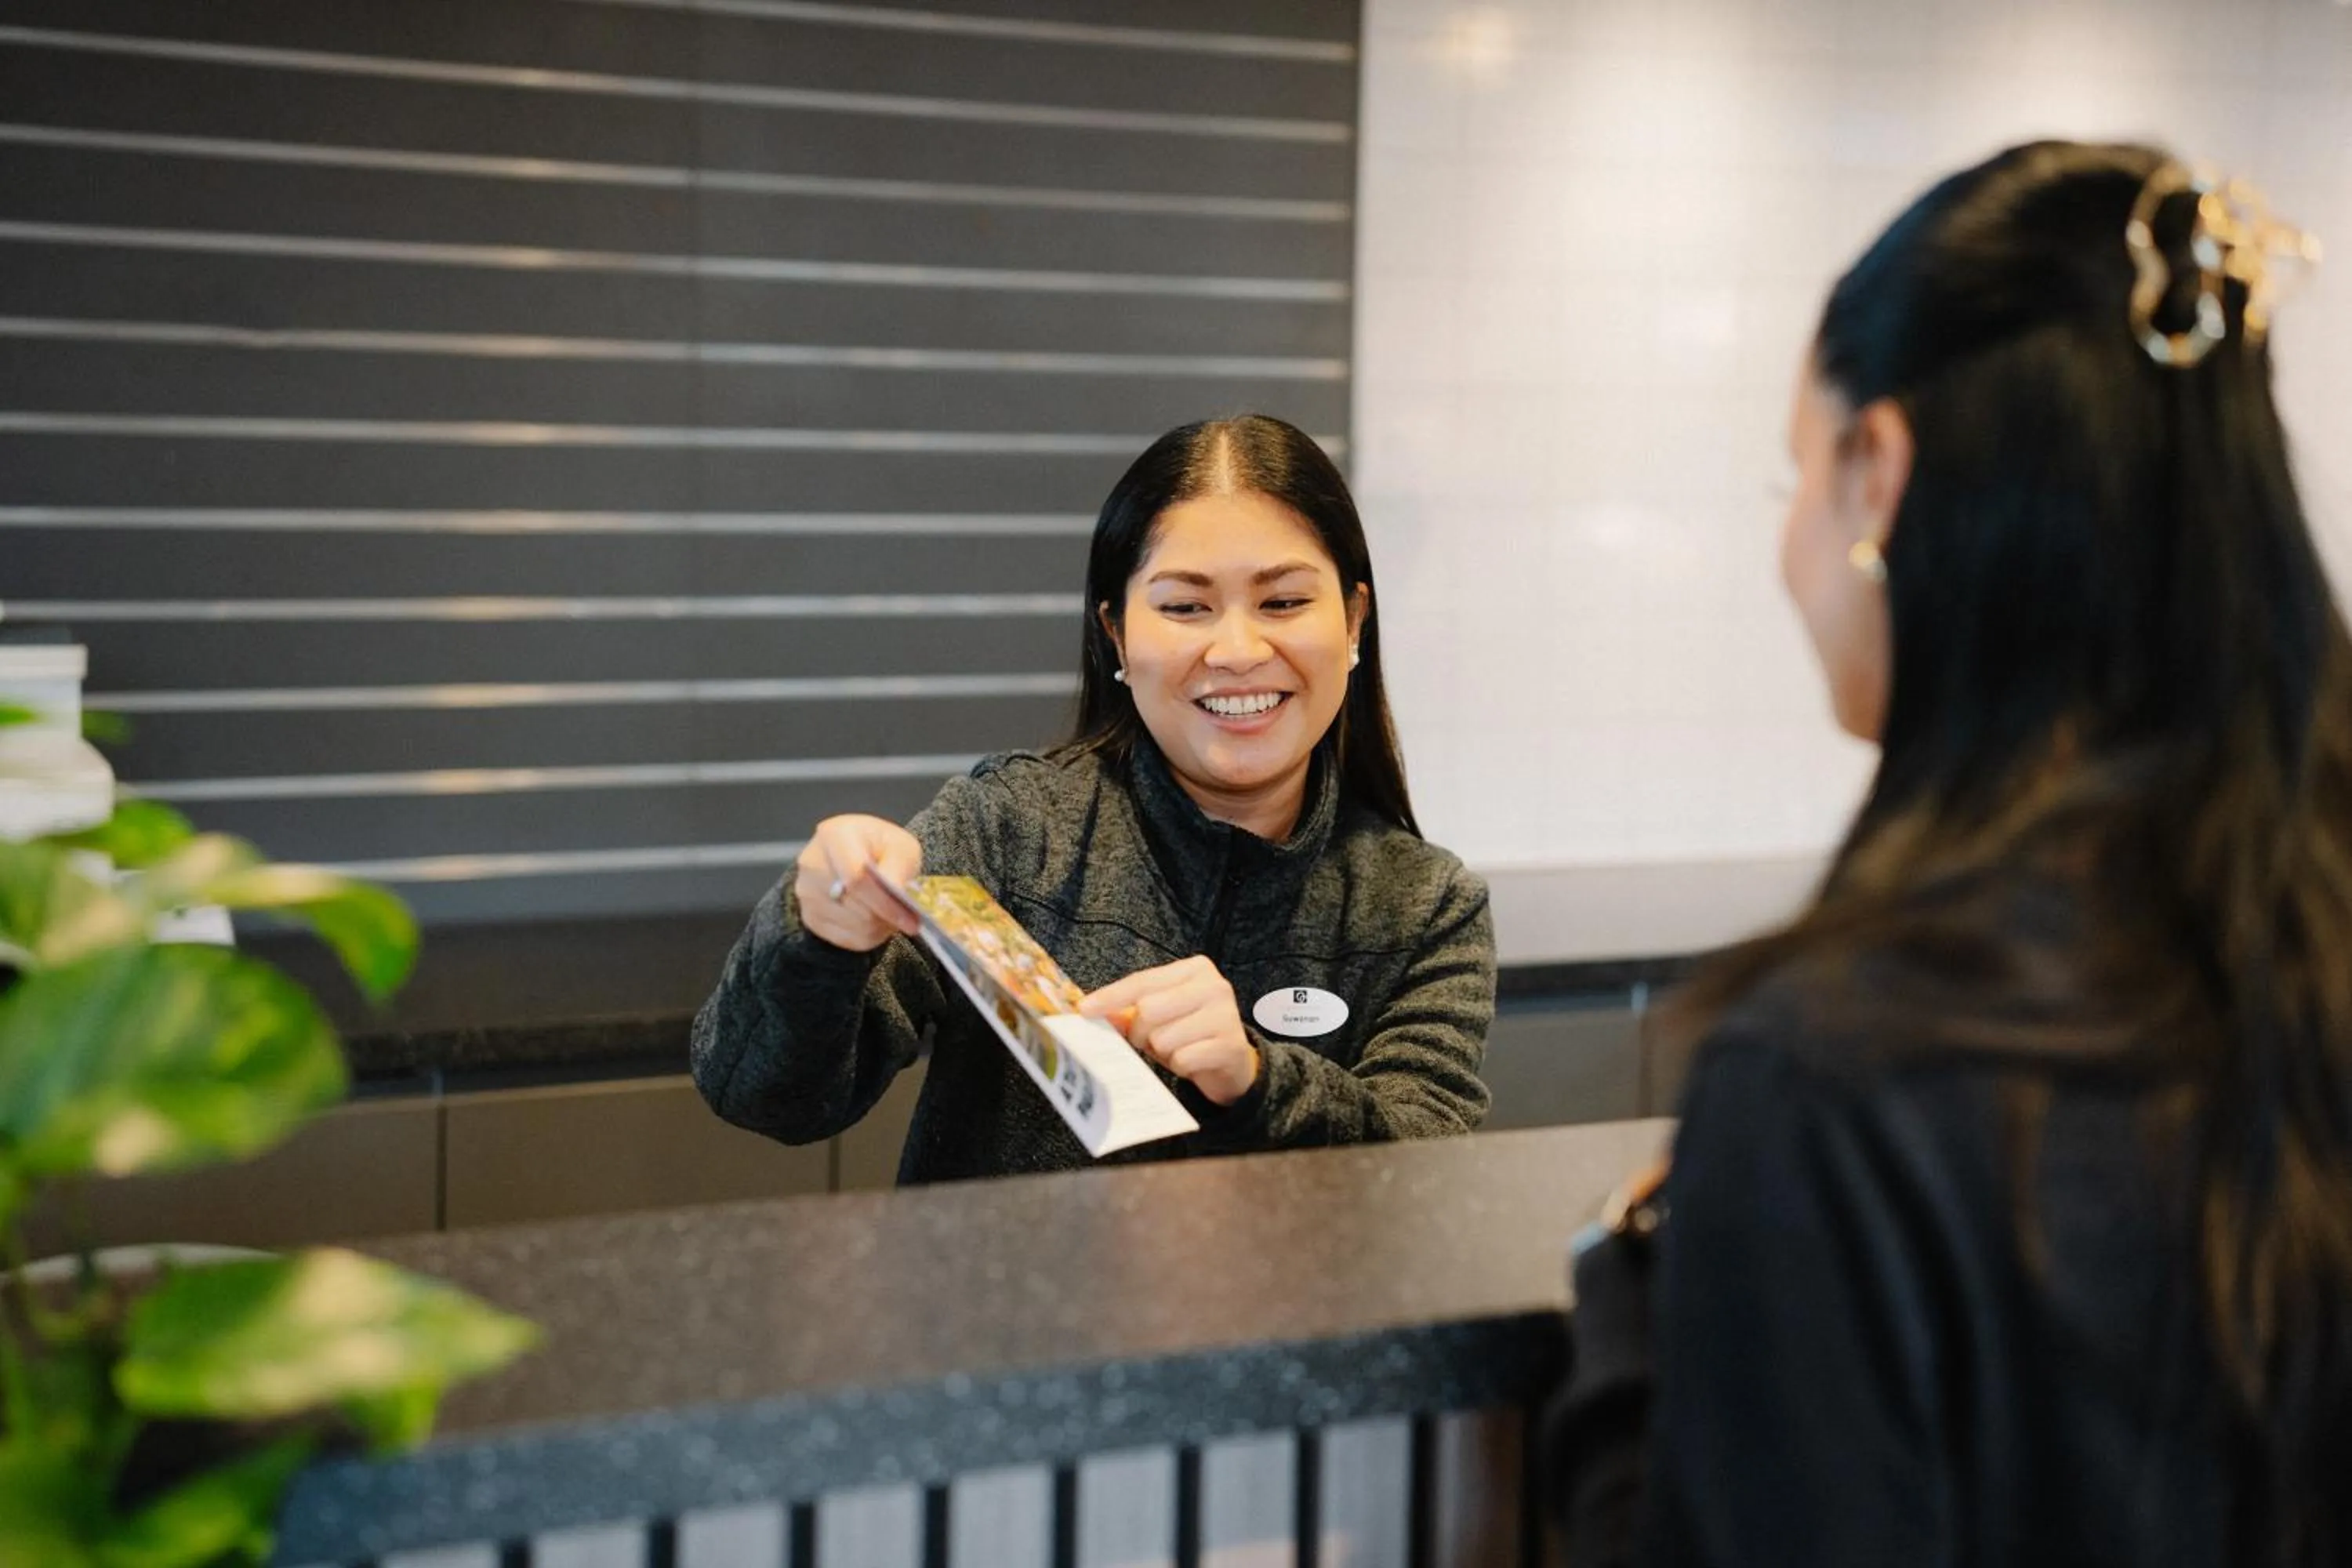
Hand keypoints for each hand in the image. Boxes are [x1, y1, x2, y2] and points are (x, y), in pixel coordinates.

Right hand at [794, 815, 921, 951]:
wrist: (858, 854)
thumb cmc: (880, 848)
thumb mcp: (900, 846)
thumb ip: (898, 865)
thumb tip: (895, 891)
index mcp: (834, 835)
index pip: (855, 876)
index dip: (884, 901)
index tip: (910, 918)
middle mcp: (812, 864)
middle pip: (854, 905)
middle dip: (886, 915)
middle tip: (908, 917)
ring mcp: (807, 893)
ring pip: (853, 926)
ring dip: (880, 926)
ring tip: (890, 912)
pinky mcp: (810, 917)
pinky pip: (847, 939)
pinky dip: (869, 935)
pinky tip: (876, 920)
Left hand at [1080, 955, 1259, 1105]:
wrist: (1232, 1064)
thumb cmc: (1189, 1034)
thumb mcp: (1159, 1017)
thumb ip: (1128, 1011)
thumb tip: (1091, 1010)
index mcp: (1195, 969)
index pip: (1142, 981)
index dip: (1110, 997)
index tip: (1084, 1009)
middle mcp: (1214, 986)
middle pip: (1149, 1009)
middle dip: (1140, 1033)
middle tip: (1150, 1041)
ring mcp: (1225, 1015)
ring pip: (1163, 1038)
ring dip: (1162, 1052)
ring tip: (1177, 1050)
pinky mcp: (1230, 1045)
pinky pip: (1183, 1059)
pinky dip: (1180, 1066)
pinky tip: (1192, 1062)